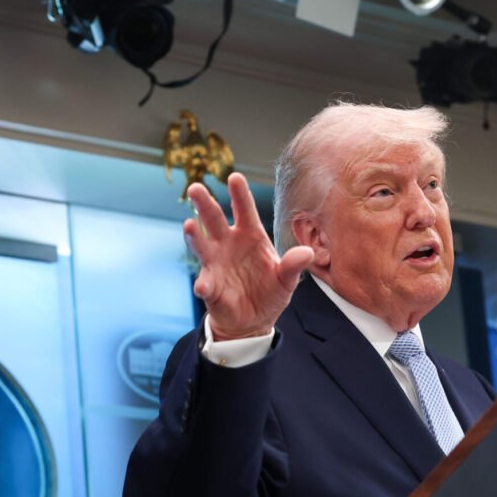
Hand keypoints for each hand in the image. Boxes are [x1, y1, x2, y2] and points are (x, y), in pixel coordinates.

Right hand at [186, 173, 314, 340]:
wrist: (254, 319)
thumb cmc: (269, 292)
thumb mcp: (286, 279)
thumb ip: (293, 265)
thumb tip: (307, 253)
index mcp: (250, 235)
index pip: (244, 210)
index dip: (239, 194)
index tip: (235, 177)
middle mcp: (228, 244)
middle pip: (214, 219)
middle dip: (205, 204)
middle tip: (195, 188)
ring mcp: (216, 263)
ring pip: (202, 245)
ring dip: (194, 236)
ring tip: (189, 226)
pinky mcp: (210, 286)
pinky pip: (206, 284)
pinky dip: (204, 284)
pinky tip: (203, 286)